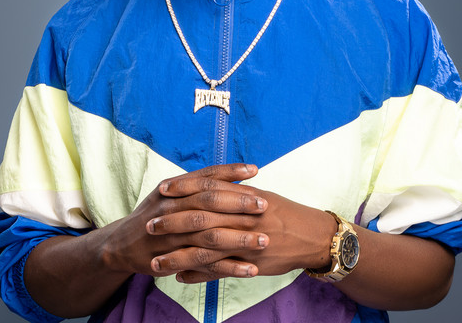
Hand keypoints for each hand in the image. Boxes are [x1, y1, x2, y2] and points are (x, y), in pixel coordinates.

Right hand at [101, 163, 268, 278]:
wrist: (121, 245)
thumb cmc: (154, 215)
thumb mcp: (169, 194)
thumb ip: (195, 185)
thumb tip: (232, 176)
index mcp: (172, 189)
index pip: (204, 176)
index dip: (229, 172)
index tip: (254, 170)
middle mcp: (170, 208)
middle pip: (208, 203)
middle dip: (238, 203)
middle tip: (264, 204)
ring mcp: (170, 236)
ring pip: (208, 235)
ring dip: (238, 238)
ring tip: (263, 239)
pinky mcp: (172, 261)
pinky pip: (204, 266)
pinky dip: (229, 268)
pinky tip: (250, 269)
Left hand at [150, 175, 336, 282]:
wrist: (312, 236)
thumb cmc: (283, 212)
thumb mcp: (259, 194)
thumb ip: (233, 191)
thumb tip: (207, 185)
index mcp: (243, 195)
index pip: (207, 187)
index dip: (183, 188)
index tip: (162, 190)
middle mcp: (243, 216)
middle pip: (200, 218)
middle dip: (172, 222)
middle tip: (149, 226)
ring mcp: (246, 241)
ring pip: (204, 249)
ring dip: (178, 255)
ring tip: (155, 262)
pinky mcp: (250, 263)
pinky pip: (219, 271)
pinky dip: (197, 275)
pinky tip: (179, 277)